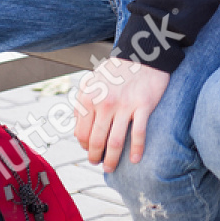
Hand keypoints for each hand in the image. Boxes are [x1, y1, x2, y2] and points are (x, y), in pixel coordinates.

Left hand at [74, 58, 169, 172]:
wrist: (144, 53)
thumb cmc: (118, 68)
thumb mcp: (92, 80)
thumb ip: (82, 100)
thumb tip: (75, 123)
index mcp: (89, 97)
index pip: (81, 132)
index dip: (84, 146)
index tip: (90, 150)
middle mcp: (104, 103)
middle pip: (96, 140)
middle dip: (95, 157)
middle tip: (98, 163)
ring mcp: (125, 105)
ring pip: (115, 142)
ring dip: (112, 160)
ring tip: (111, 168)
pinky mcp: (144, 105)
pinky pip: (139, 133)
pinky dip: (137, 150)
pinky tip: (136, 160)